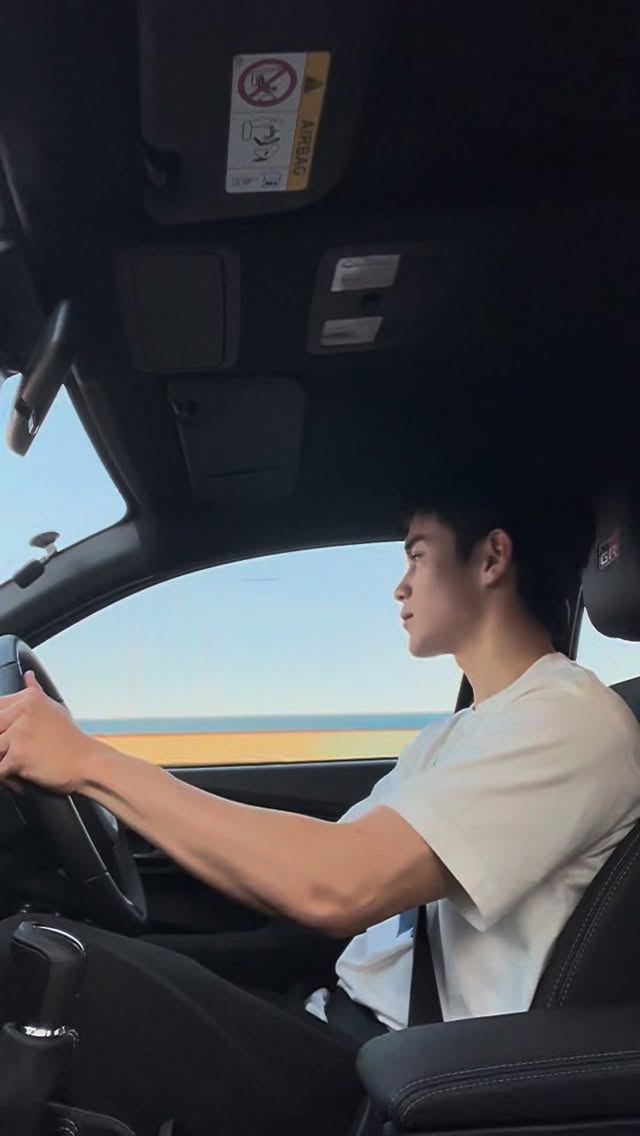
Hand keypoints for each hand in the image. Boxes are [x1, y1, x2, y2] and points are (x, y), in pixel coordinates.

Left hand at [0, 672, 94, 793]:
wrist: (88, 764)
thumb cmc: (70, 740)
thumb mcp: (55, 708)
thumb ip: (35, 691)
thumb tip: (28, 675)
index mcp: (29, 698)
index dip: (2, 724)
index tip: (10, 731)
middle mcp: (24, 711)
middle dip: (3, 742)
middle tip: (23, 746)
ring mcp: (20, 732)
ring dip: (4, 757)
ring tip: (23, 760)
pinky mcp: (18, 755)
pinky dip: (7, 774)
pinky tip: (21, 773)